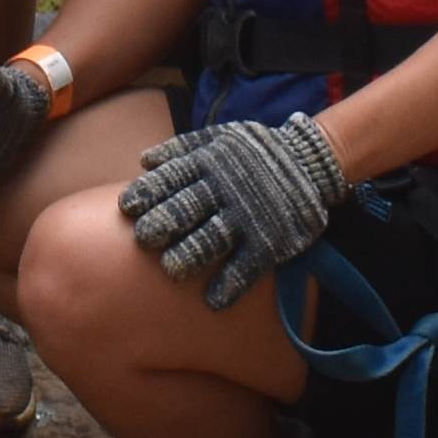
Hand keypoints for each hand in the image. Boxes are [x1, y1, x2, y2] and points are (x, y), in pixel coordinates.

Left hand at [120, 111, 346, 309]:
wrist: (310, 161)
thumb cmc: (254, 152)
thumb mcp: (220, 137)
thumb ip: (182, 148)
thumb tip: (144, 161)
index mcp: (211, 162)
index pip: (173, 176)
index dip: (149, 191)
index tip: (127, 207)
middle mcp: (227, 188)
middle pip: (189, 207)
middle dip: (165, 222)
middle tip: (143, 238)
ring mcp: (250, 215)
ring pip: (215, 236)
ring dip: (192, 254)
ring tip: (171, 269)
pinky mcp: (272, 240)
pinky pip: (249, 264)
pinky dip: (232, 283)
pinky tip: (214, 300)